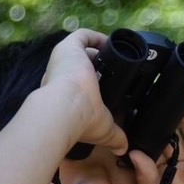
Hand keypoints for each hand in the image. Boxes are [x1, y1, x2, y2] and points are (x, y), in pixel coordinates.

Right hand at [40, 29, 130, 154]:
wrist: (66, 109)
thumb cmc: (81, 121)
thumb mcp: (103, 130)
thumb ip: (115, 137)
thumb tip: (123, 148)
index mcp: (64, 94)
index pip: (79, 84)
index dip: (96, 83)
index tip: (113, 85)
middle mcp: (60, 76)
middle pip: (80, 67)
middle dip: (99, 67)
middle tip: (119, 71)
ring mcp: (63, 60)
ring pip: (81, 51)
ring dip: (99, 51)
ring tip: (119, 56)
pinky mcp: (68, 47)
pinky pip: (82, 36)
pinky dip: (96, 37)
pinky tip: (112, 42)